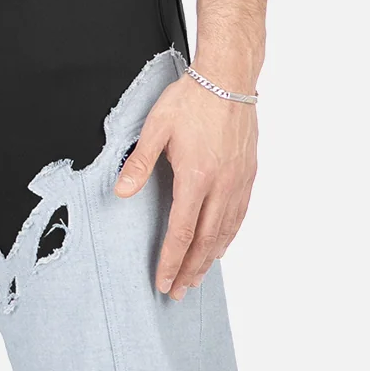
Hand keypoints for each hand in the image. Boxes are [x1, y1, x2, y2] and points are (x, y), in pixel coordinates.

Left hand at [112, 72, 256, 299]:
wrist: (228, 79)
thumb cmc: (192, 99)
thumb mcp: (156, 128)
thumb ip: (139, 164)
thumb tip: (121, 193)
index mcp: (195, 177)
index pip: (181, 232)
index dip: (171, 261)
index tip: (163, 281)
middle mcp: (220, 185)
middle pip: (205, 241)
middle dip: (190, 270)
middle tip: (179, 292)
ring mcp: (238, 182)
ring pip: (225, 232)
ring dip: (210, 259)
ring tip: (197, 276)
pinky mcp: (248, 174)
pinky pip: (239, 215)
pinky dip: (228, 236)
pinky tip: (221, 245)